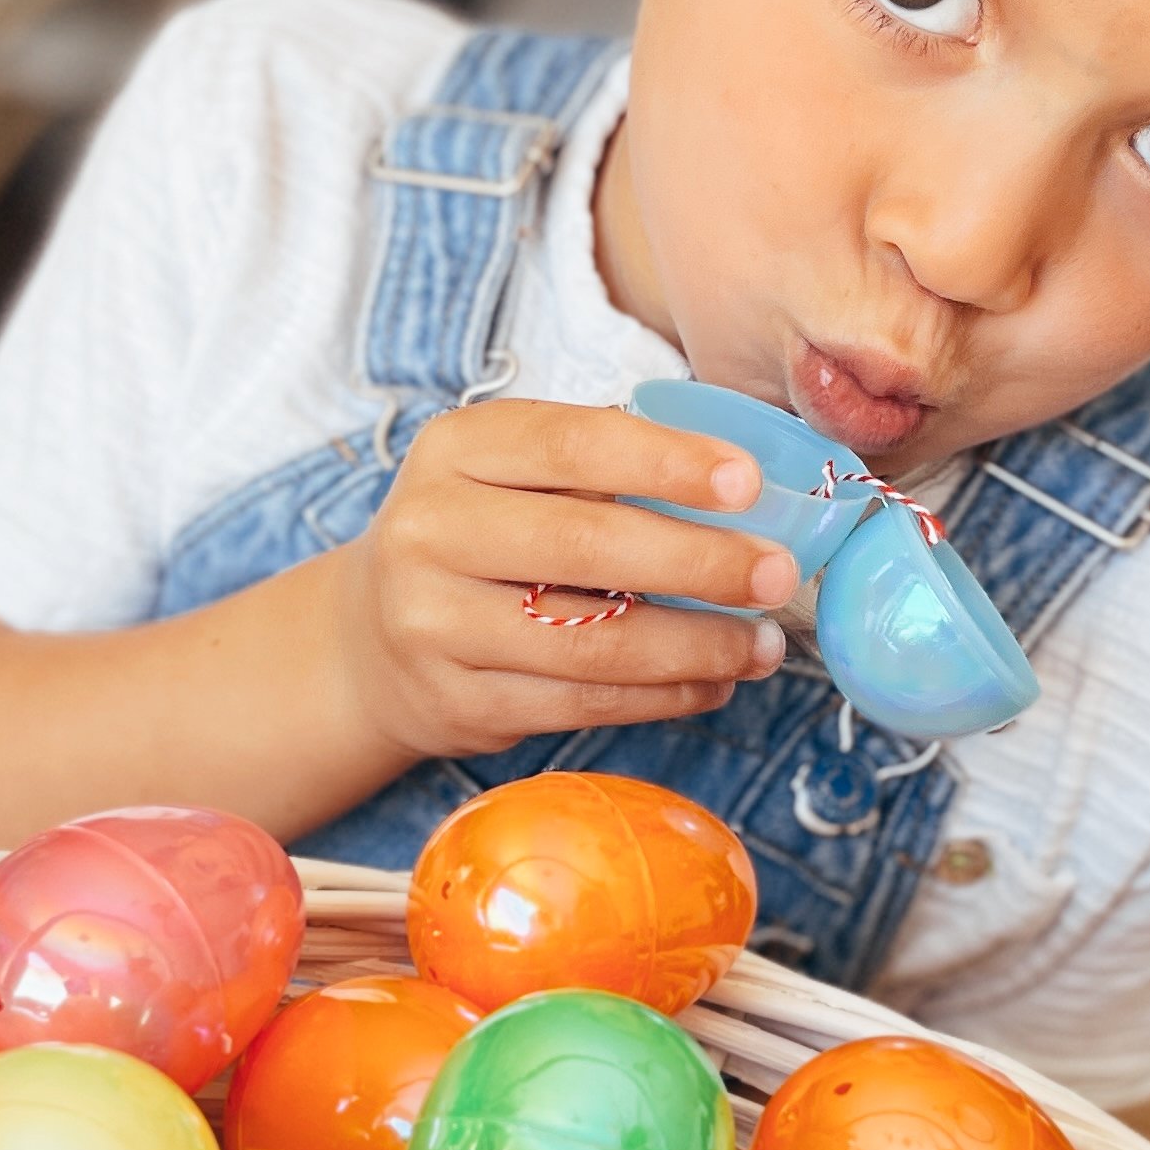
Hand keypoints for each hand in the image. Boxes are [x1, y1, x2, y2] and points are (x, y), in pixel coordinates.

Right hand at [338, 399, 795, 760]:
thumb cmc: (481, 536)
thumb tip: (745, 492)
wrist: (372, 635)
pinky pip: (582, 704)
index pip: (573, 445)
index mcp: (456, 449)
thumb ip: (603, 469)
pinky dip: (663, 697)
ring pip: (591, 643)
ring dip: (695, 647)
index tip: (748, 482)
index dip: (667, 462)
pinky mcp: (458, 702)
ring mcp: (434, 623)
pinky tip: (712, 681)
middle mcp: (431, 530)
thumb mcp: (511, 474)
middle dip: (700, 563)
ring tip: (762, 645)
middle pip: (586, 546)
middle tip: (777, 575)